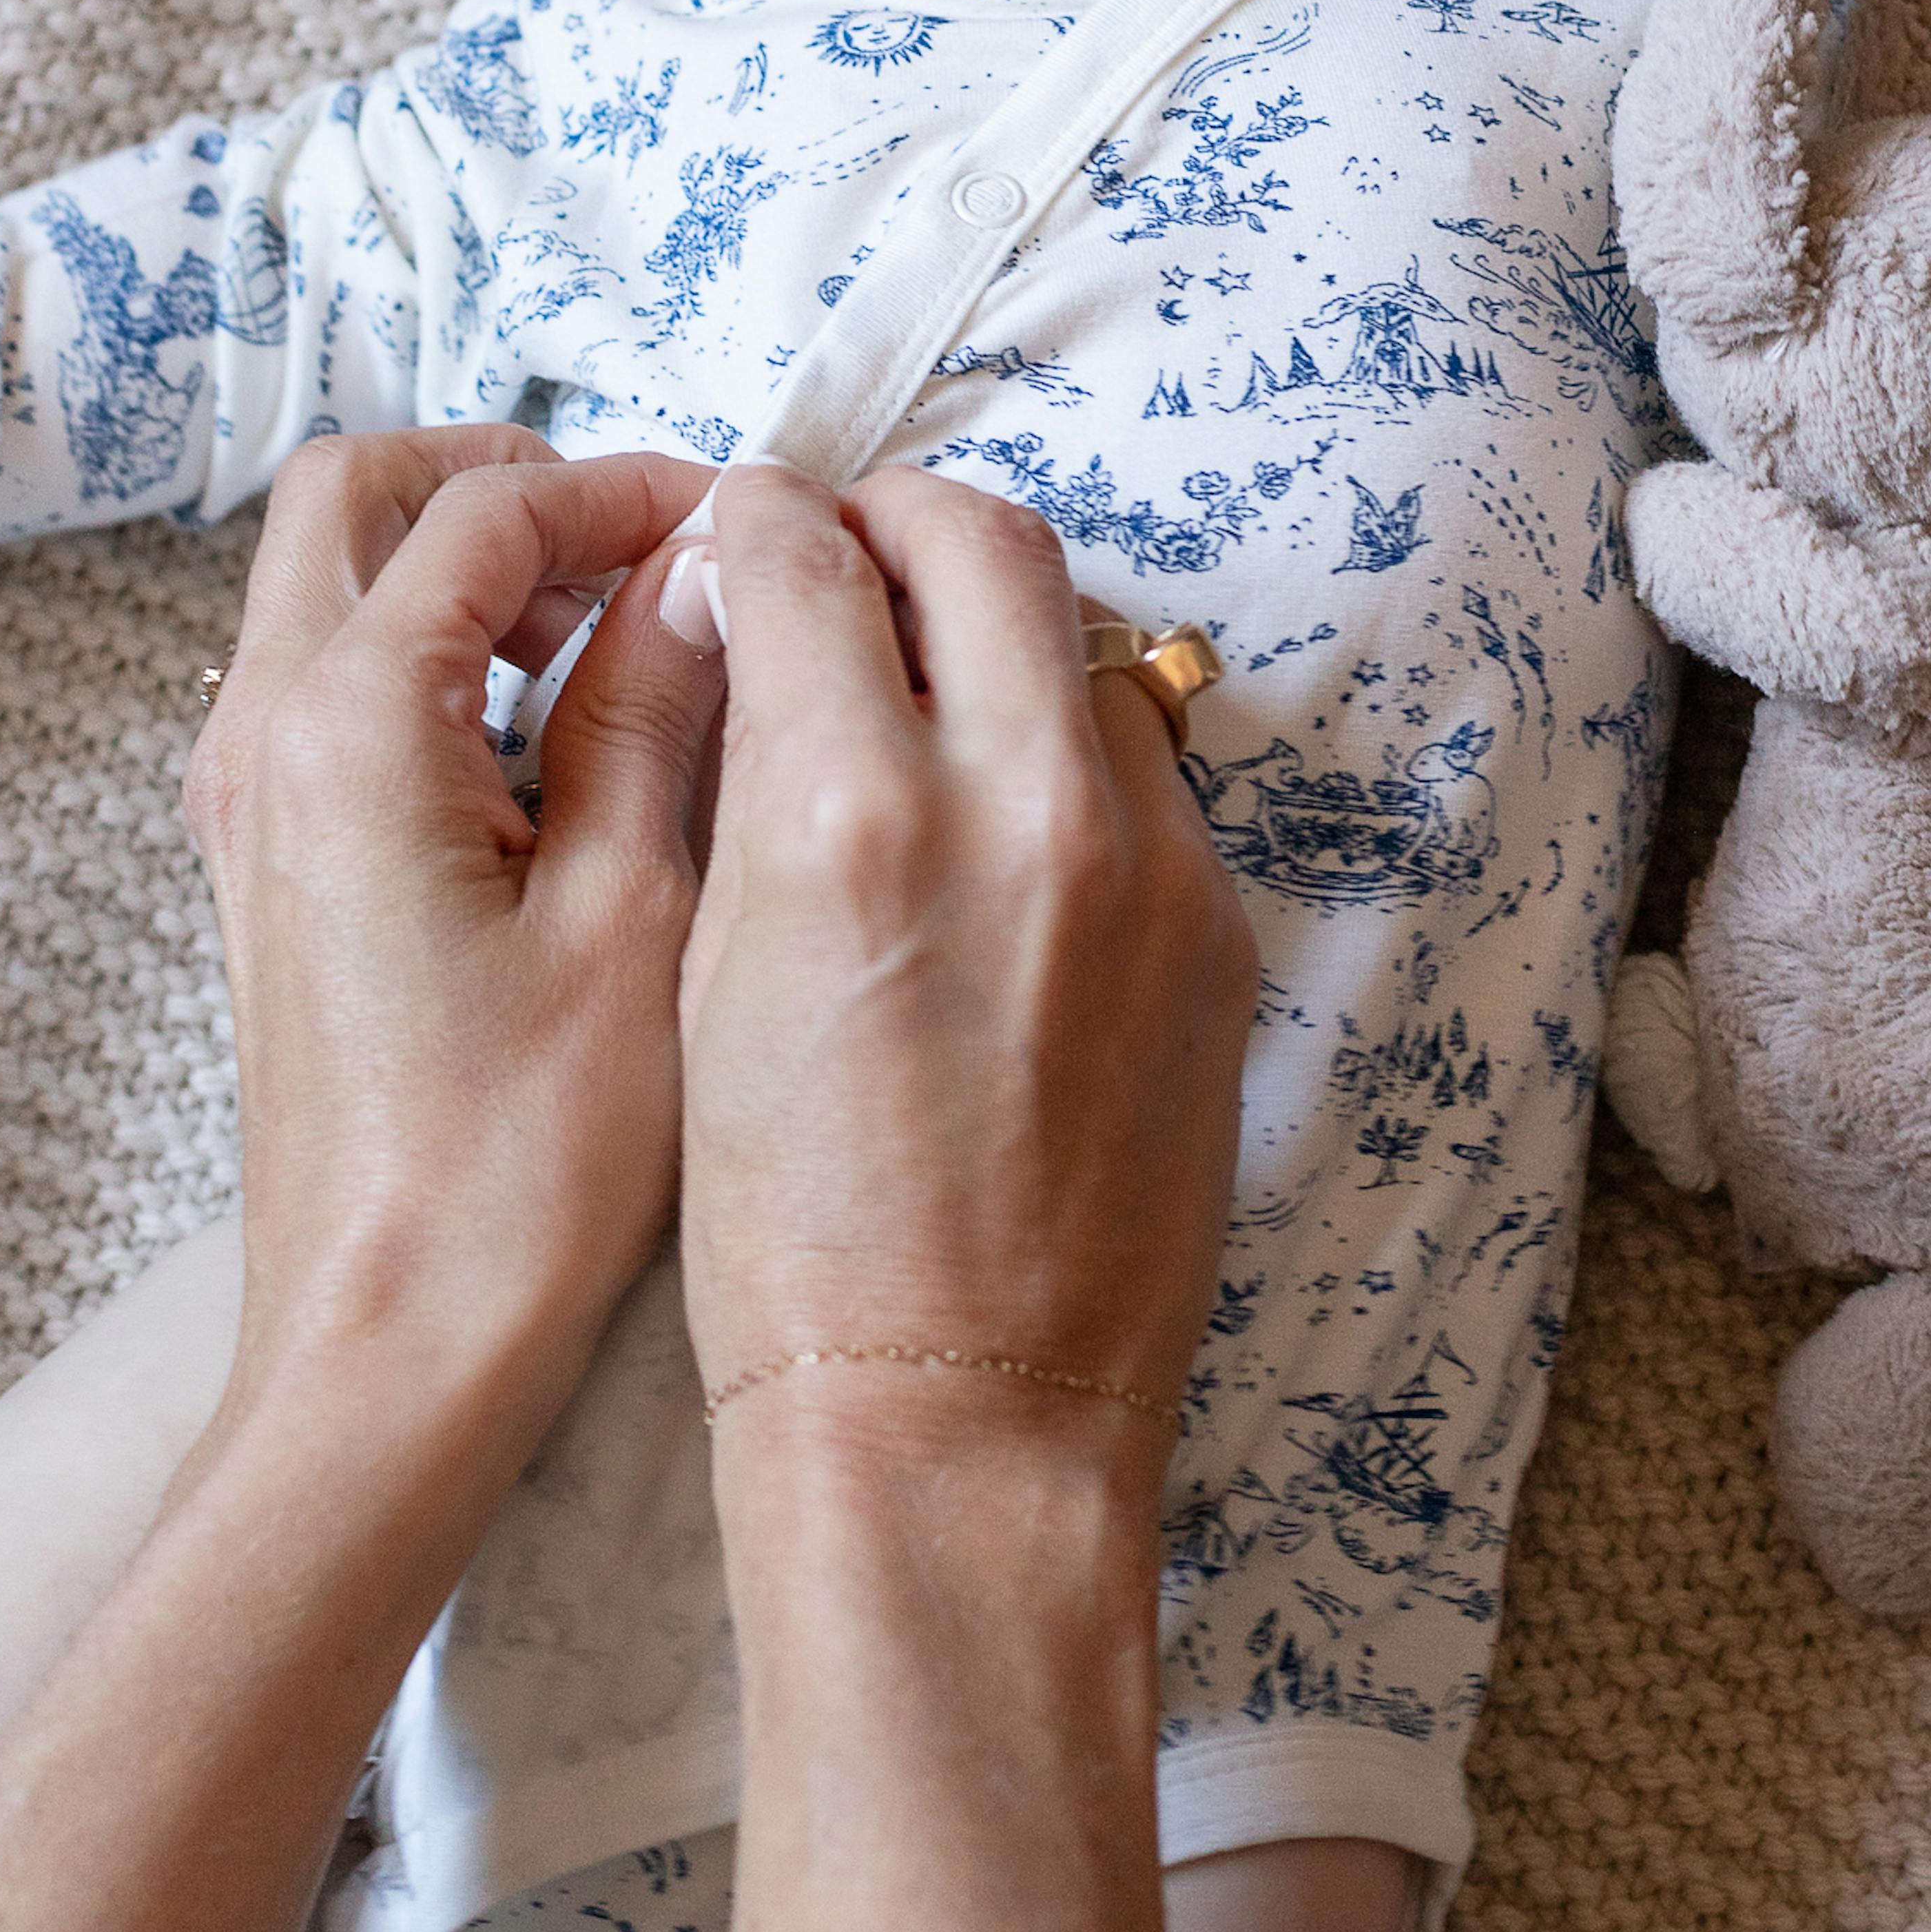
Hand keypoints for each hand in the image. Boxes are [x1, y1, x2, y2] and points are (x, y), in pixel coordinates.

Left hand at [184, 428, 720, 1440]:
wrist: (387, 1356)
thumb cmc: (523, 1163)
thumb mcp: (638, 911)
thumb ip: (660, 707)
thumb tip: (706, 567)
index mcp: (351, 724)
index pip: (488, 512)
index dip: (625, 490)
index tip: (738, 525)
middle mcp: (264, 736)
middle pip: (357, 497)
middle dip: (507, 485)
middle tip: (649, 544)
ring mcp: (245, 802)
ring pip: (328, 580)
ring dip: (467, 564)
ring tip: (618, 631)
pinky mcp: (263, 866)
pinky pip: (324, 681)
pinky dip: (429, 650)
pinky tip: (550, 729)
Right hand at [678, 462, 1256, 1449]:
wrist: (956, 1412)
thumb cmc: (788, 1226)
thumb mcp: (716, 968)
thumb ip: (759, 766)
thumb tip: (764, 620)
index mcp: (850, 813)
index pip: (807, 555)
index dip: (761, 519)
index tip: (749, 532)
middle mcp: (1016, 804)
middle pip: (980, 534)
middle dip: (897, 521)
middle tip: (852, 563)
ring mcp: (1142, 862)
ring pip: (1083, 642)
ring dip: (1000, 637)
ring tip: (937, 700)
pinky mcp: (1215, 924)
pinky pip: (1145, 772)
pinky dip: (1071, 760)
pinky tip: (1014, 835)